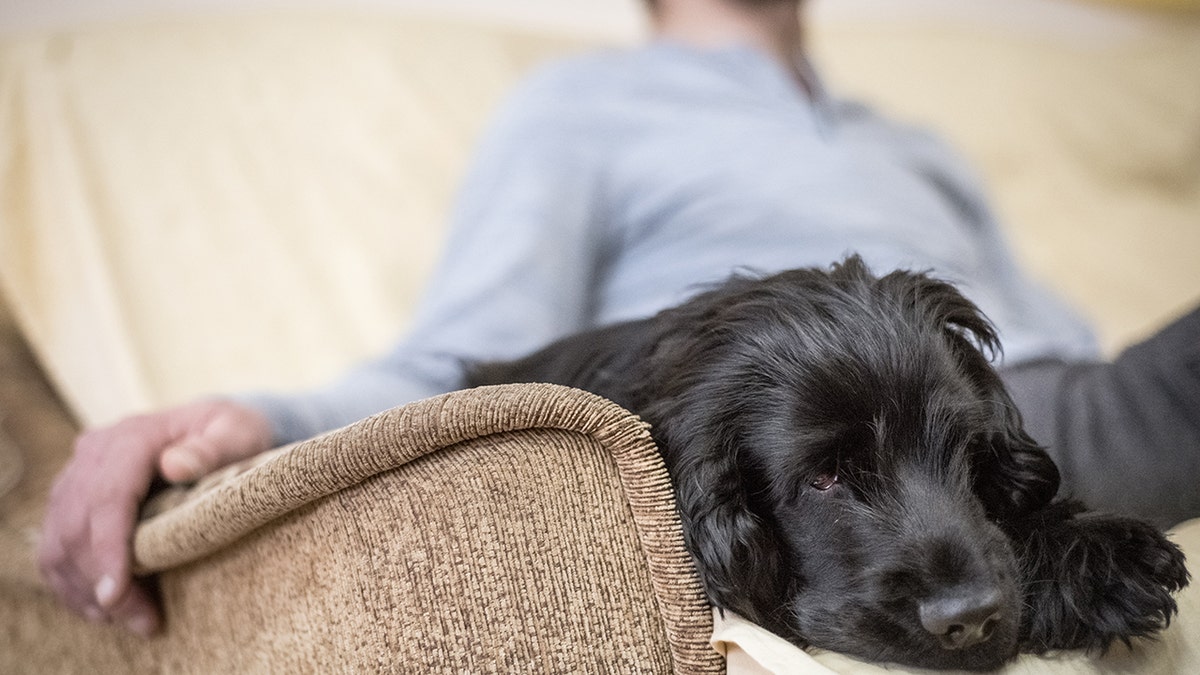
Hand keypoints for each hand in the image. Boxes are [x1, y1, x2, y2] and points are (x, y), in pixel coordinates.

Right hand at [38, 399, 272, 635]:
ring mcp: (77, 477)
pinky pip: (55, 547)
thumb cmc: (232, 434)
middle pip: (78, 525)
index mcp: (133, 438)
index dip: (107, 547)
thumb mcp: (237, 433)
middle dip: (103, 581)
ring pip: (59, 541)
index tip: (115, 594)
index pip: (108, 495)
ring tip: (132, 620)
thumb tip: (176, 466)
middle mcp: (95, 454)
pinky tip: (105, 609)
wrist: (213, 429)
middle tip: (143, 622)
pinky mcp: (72, 500)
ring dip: (86, 589)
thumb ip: (213, 448)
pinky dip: (74, 582)